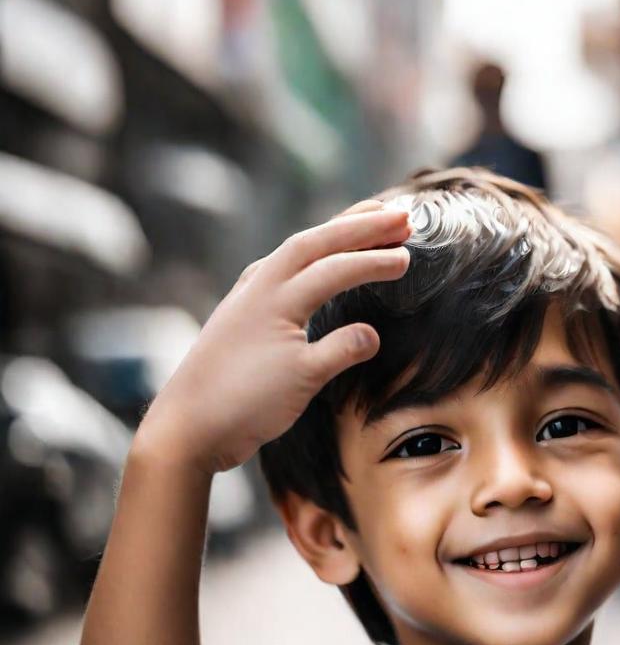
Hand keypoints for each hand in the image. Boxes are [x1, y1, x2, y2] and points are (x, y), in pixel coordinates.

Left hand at [136, 199, 410, 475]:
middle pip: (315, 242)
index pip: (334, 268)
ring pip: (296, 250)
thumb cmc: (243, 404)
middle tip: (401, 216)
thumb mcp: (302, 380)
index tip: (408, 257)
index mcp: (275, 299)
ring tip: (368, 220)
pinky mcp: (241, 314)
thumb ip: (341, 350)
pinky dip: (307, 255)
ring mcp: (247, 297)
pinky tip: (312, 258)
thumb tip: (373, 333)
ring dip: (334, 234)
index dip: (373, 261)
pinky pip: (281, 268)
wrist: (187, 427)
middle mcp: (259, 287)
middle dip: (360, 226)